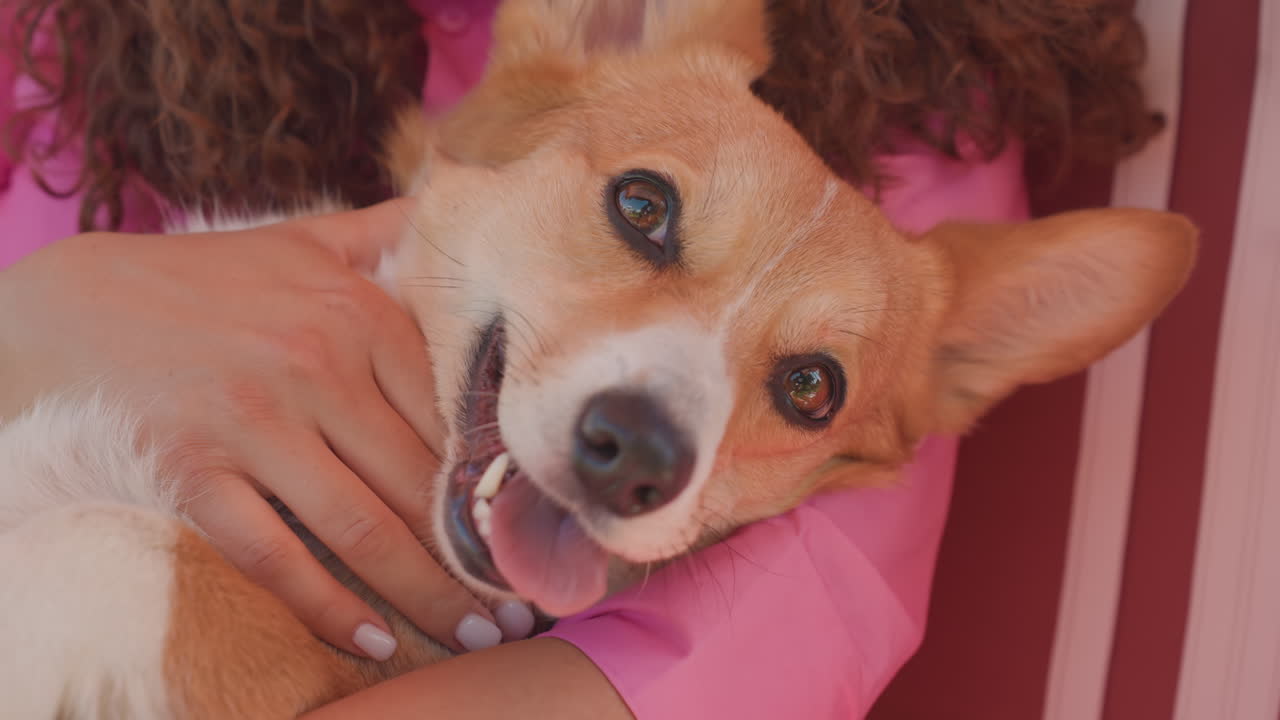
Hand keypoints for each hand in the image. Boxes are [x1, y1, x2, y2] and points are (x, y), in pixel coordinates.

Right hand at [0, 202, 531, 657]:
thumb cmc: (205, 280)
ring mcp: (253, 423)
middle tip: (524, 603)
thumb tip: (452, 203)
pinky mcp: (194, 471)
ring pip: (362, 530)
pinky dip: (328, 607)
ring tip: (475, 635)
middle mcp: (316, 367)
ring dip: (427, 595)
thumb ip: (383, 231)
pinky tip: (373, 639)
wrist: (70, 305)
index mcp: (358, 314)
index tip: (533, 528)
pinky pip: (274, 556)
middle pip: (420, 483)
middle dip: (479, 555)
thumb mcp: (302, 241)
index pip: (452, 417)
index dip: (499, 483)